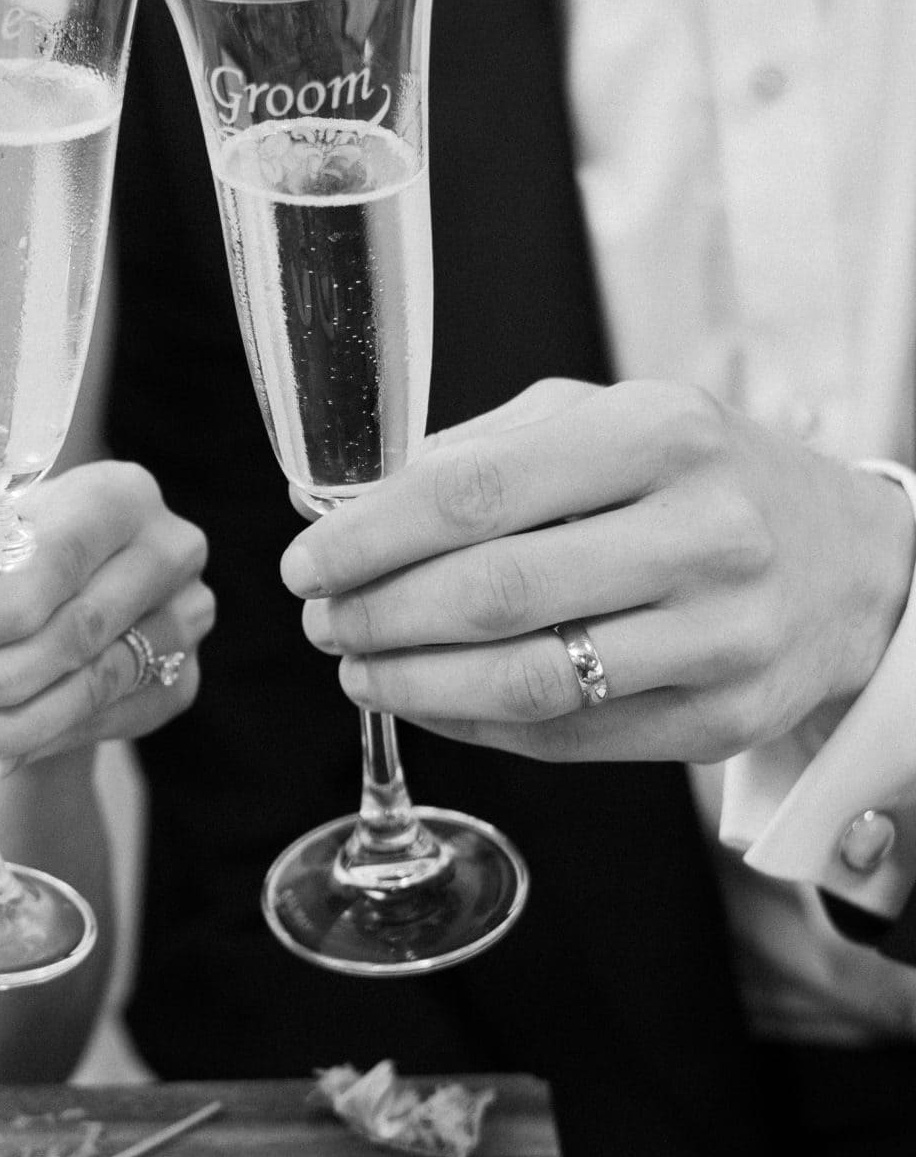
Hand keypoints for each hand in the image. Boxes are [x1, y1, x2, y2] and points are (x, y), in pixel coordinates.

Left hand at [0, 461, 212, 767]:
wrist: (73, 589)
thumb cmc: (19, 551)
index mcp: (120, 495)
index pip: (65, 555)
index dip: (5, 605)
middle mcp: (170, 550)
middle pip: (84, 626)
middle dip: (0, 672)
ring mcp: (186, 616)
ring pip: (100, 684)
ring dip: (20, 720)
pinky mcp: (185, 676)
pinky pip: (114, 719)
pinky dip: (52, 739)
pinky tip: (2, 753)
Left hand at [280, 378, 914, 763]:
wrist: (849, 560)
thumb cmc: (697, 475)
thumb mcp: (606, 417)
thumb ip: (481, 451)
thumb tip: (348, 508)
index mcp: (660, 434)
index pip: (475, 494)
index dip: (371, 537)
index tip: (307, 561)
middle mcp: (702, 535)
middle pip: (492, 595)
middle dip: (378, 615)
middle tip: (321, 620)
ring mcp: (719, 639)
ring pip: (526, 683)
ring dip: (414, 685)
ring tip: (357, 669)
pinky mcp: (719, 721)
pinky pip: (567, 739)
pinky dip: (476, 727)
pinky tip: (429, 701)